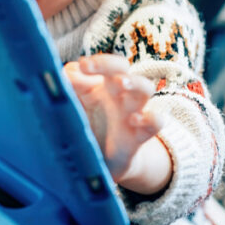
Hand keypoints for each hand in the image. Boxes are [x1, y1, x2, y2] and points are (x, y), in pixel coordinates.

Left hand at [64, 55, 164, 182]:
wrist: (100, 161)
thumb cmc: (87, 126)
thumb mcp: (73, 105)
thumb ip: (69, 86)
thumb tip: (69, 73)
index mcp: (103, 85)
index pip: (108, 65)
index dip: (98, 62)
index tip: (83, 65)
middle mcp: (120, 94)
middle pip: (123, 69)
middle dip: (111, 65)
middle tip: (93, 66)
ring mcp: (132, 112)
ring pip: (145, 88)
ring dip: (135, 83)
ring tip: (122, 83)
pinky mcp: (139, 135)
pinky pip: (156, 121)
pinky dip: (151, 118)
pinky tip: (135, 119)